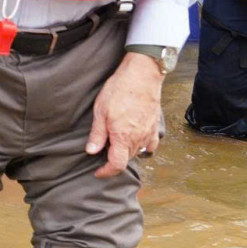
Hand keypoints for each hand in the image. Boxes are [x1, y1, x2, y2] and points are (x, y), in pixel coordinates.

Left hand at [87, 53, 164, 177]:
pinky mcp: (155, 127)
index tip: (97, 172)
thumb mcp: (100, 111)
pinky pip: (150, 144)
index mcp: (123, 138)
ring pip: (137, 152)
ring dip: (126, 152)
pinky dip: (141, 146)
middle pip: (126, 159)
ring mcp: (149, 134)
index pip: (116, 165)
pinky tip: (133, 139)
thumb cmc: (119, 90)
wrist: (142, 75)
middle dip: (114, 160)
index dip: (106, 172)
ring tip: (115, 143)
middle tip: (102, 151)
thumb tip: (91, 152)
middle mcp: (138, 139)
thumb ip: (97, 134)